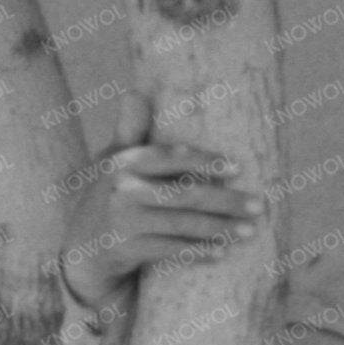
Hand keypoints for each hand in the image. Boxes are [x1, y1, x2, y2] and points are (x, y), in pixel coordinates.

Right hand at [62, 114, 261, 312]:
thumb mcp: (114, 161)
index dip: (201, 161)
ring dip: (219, 228)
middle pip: (182, 194)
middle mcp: (121, 189)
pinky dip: (197, 252)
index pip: (166, 158)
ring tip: (251, 230)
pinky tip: (223, 253)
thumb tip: (135, 92)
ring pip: (181, 224)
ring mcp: (123, 221)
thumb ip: (130, 131)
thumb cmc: (111, 193)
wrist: (83, 243)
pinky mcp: (126, 249)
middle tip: (260, 205)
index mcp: (121, 163)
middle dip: (225, 201)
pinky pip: (169, 251)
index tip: (236, 167)